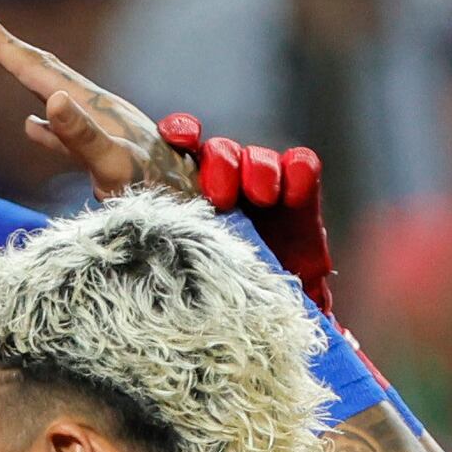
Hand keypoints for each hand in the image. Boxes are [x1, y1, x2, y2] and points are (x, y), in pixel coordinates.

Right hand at [0, 5, 176, 199]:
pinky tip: (30, 127)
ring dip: (22, 74)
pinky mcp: (103, 155)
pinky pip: (63, 133)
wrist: (191, 203)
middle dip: (6, 46)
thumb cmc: (156, 192)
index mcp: (90, 107)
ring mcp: (99, 129)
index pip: (37, 69)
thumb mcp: (115, 165)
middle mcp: (94, 109)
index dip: (3, 45)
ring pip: (50, 93)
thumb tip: (52, 101)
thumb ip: (82, 136)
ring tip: (0, 55)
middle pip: (41, 70)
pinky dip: (44, 125)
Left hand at [166, 119, 332, 315]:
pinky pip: (303, 166)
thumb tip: (148, 228)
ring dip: (259, 170)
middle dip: (221, 165)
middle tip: (222, 197)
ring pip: (259, 157)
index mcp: (191, 195)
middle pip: (221, 152)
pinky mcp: (301, 196)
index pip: (183, 145)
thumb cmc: (217, 297)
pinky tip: (291, 194)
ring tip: (261, 198)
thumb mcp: (182, 276)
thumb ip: (160, 249)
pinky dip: (299, 173)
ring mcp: (264, 188)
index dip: (181, 132)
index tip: (177, 138)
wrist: (267, 319)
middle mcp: (227, 185)